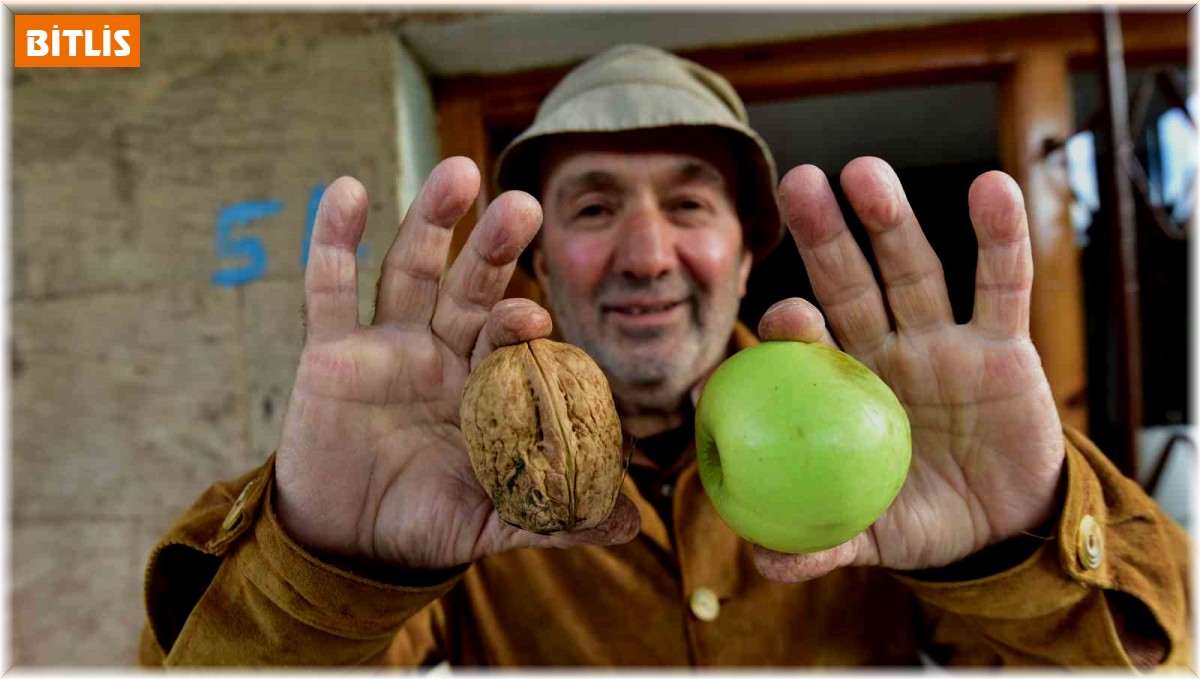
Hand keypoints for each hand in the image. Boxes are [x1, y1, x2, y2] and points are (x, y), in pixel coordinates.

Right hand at [273, 158, 638, 571]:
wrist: (347, 546)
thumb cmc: (426, 525)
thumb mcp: (492, 522)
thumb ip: (554, 515)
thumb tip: (630, 525)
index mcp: (484, 384)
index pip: (508, 338)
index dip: (519, 322)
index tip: (534, 319)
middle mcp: (439, 352)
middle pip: (470, 285)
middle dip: (494, 247)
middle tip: (523, 205)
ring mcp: (385, 345)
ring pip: (409, 270)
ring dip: (431, 220)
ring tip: (458, 171)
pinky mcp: (327, 351)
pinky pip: (328, 288)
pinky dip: (334, 239)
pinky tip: (348, 191)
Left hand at [753, 157, 1064, 581]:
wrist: (1001, 526)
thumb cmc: (920, 518)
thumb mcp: (871, 536)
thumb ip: (820, 545)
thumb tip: (762, 565)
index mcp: (841, 388)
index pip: (807, 343)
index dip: (792, 324)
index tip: (781, 315)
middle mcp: (883, 350)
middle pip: (848, 283)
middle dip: (824, 236)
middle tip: (797, 182)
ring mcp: (941, 341)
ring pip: (913, 269)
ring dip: (892, 219)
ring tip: (865, 171)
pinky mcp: (1001, 344)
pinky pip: (1001, 284)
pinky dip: (1001, 236)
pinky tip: (992, 187)